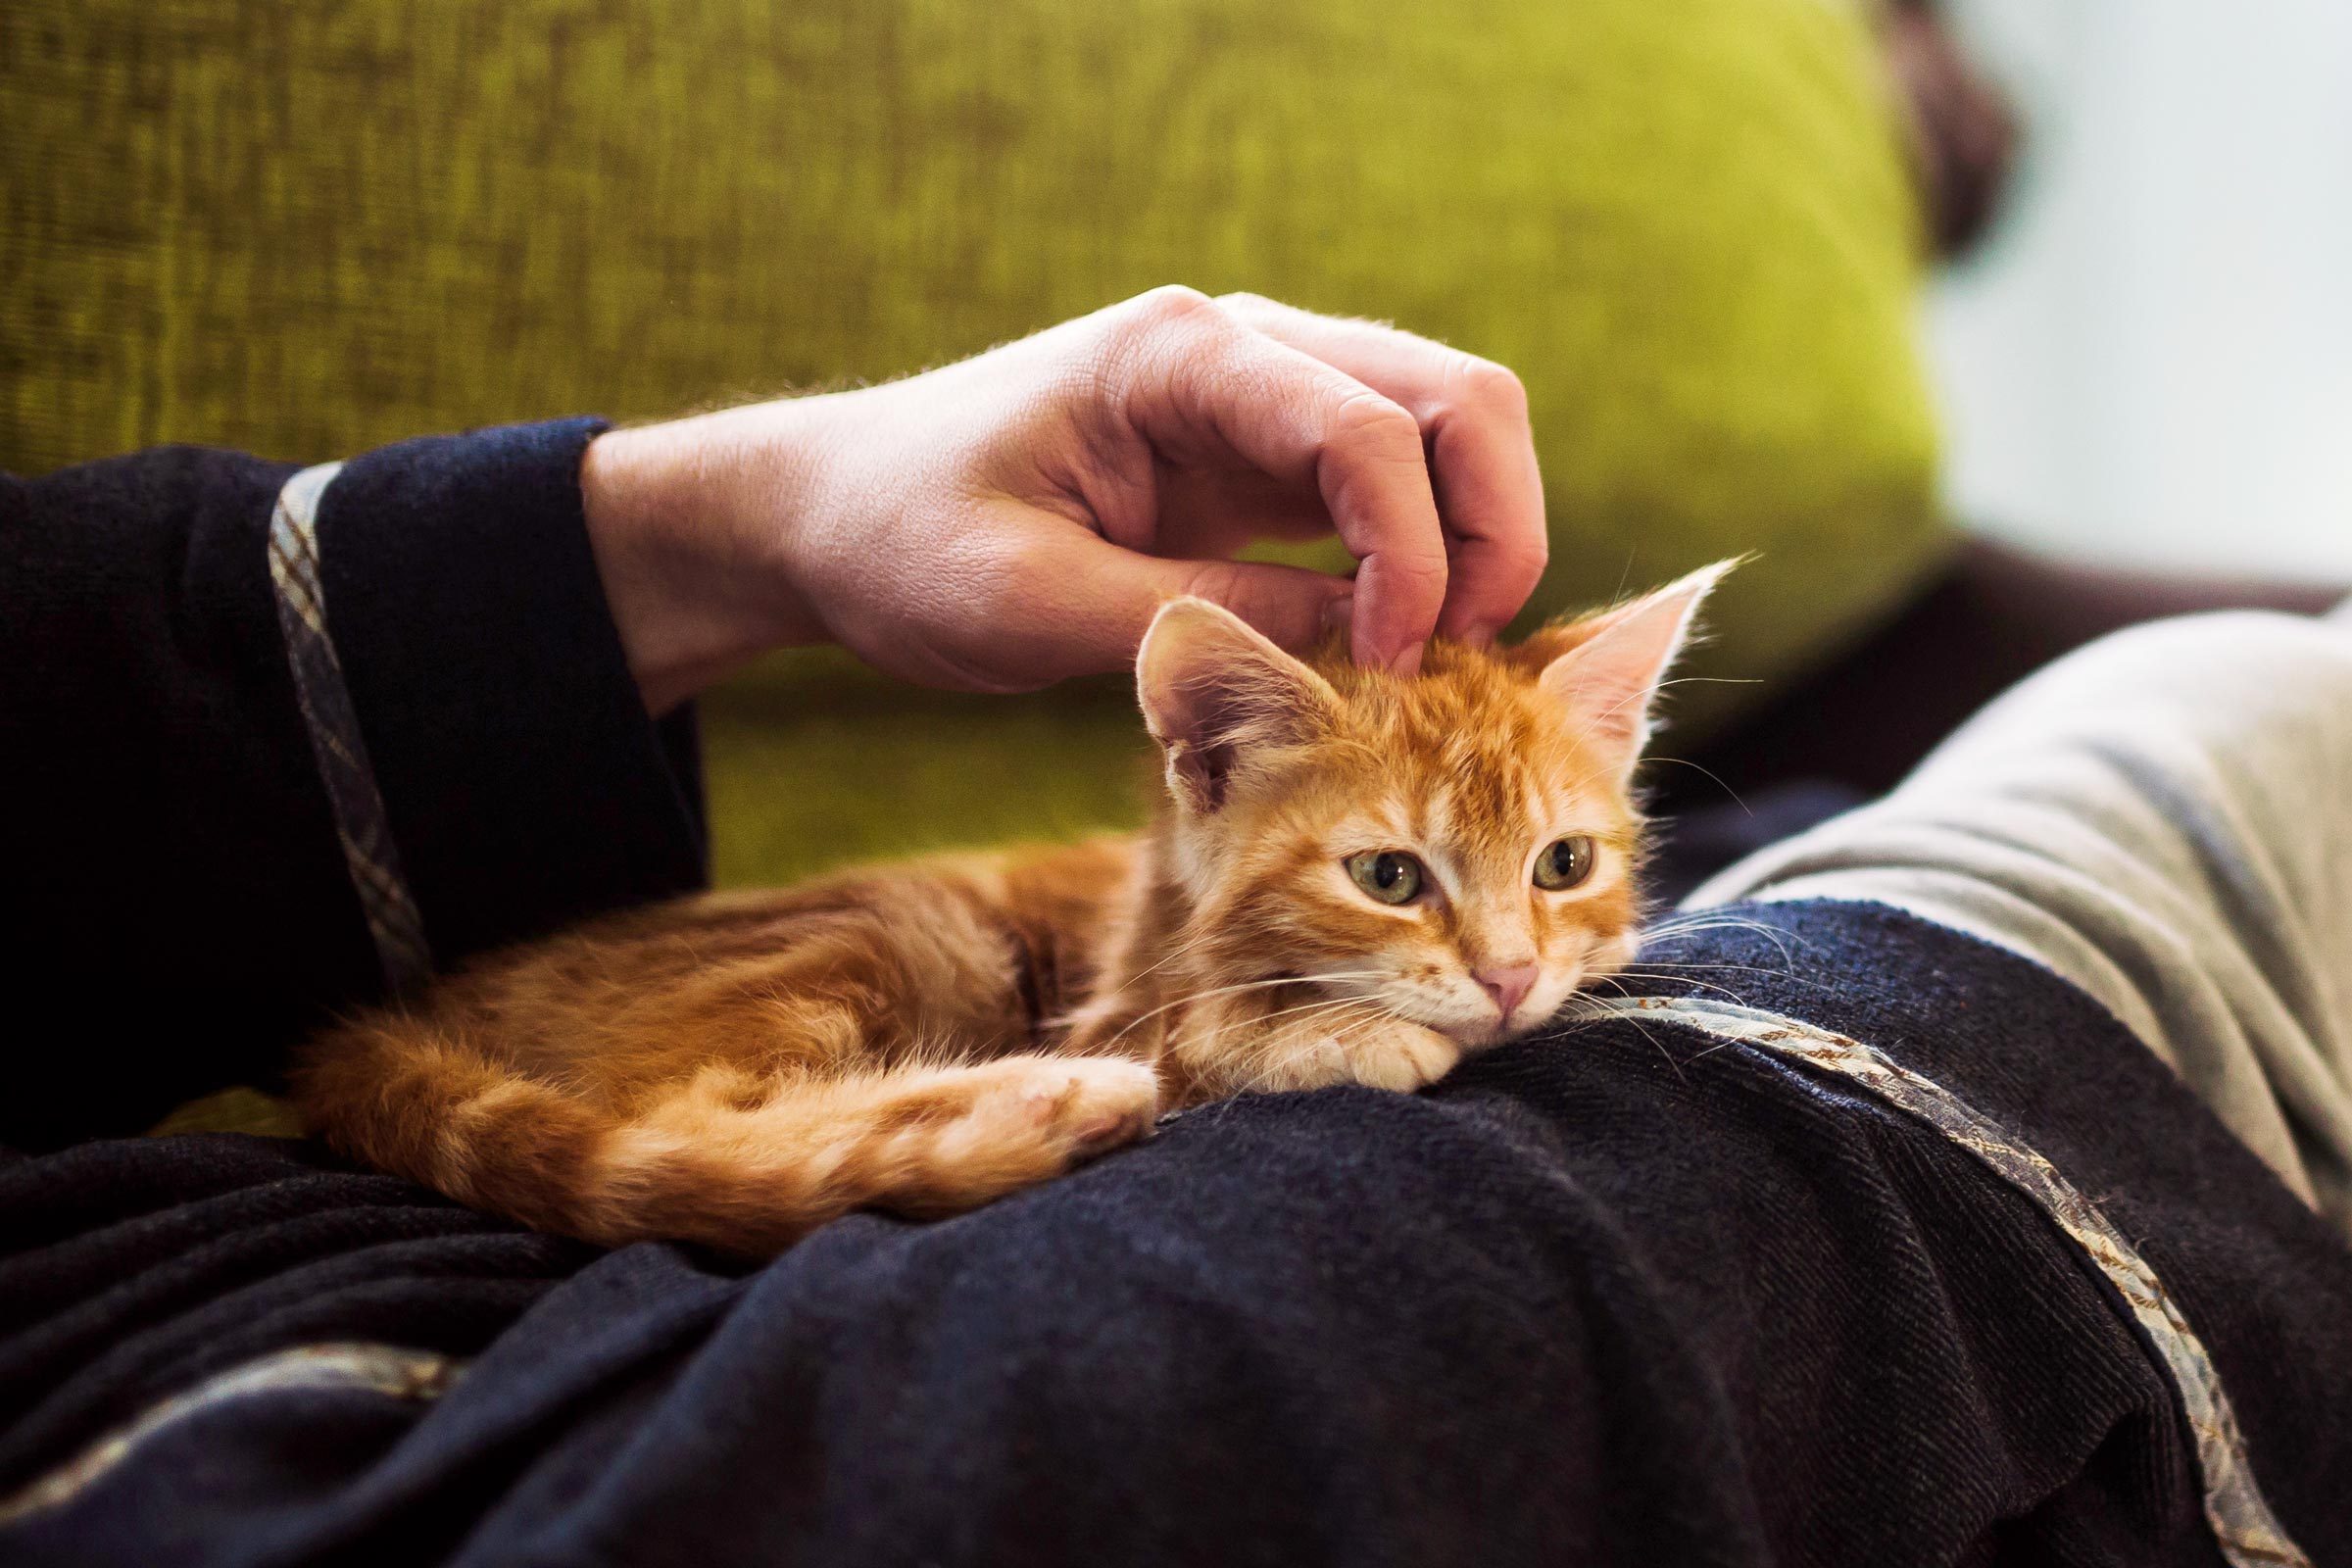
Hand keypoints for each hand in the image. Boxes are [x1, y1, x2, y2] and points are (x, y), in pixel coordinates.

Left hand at [581, 286, 1547, 712]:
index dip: (1412, 551)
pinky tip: (1395, 649)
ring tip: (1438, 663)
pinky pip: (1388, 488)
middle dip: (1493, 526)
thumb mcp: (1032, 605)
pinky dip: (1422, 558)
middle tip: (1461, 660)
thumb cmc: (905, 544)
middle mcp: (1241, 353)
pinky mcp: (1257, 462)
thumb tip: (1359, 659)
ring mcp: (1258, 400)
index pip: (1368, 426)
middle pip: (1455, 397)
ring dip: (1473, 540)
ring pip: (1445, 431)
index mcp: (1179, 357)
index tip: (1389, 669)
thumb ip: (1198, 626)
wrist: (832, 514)